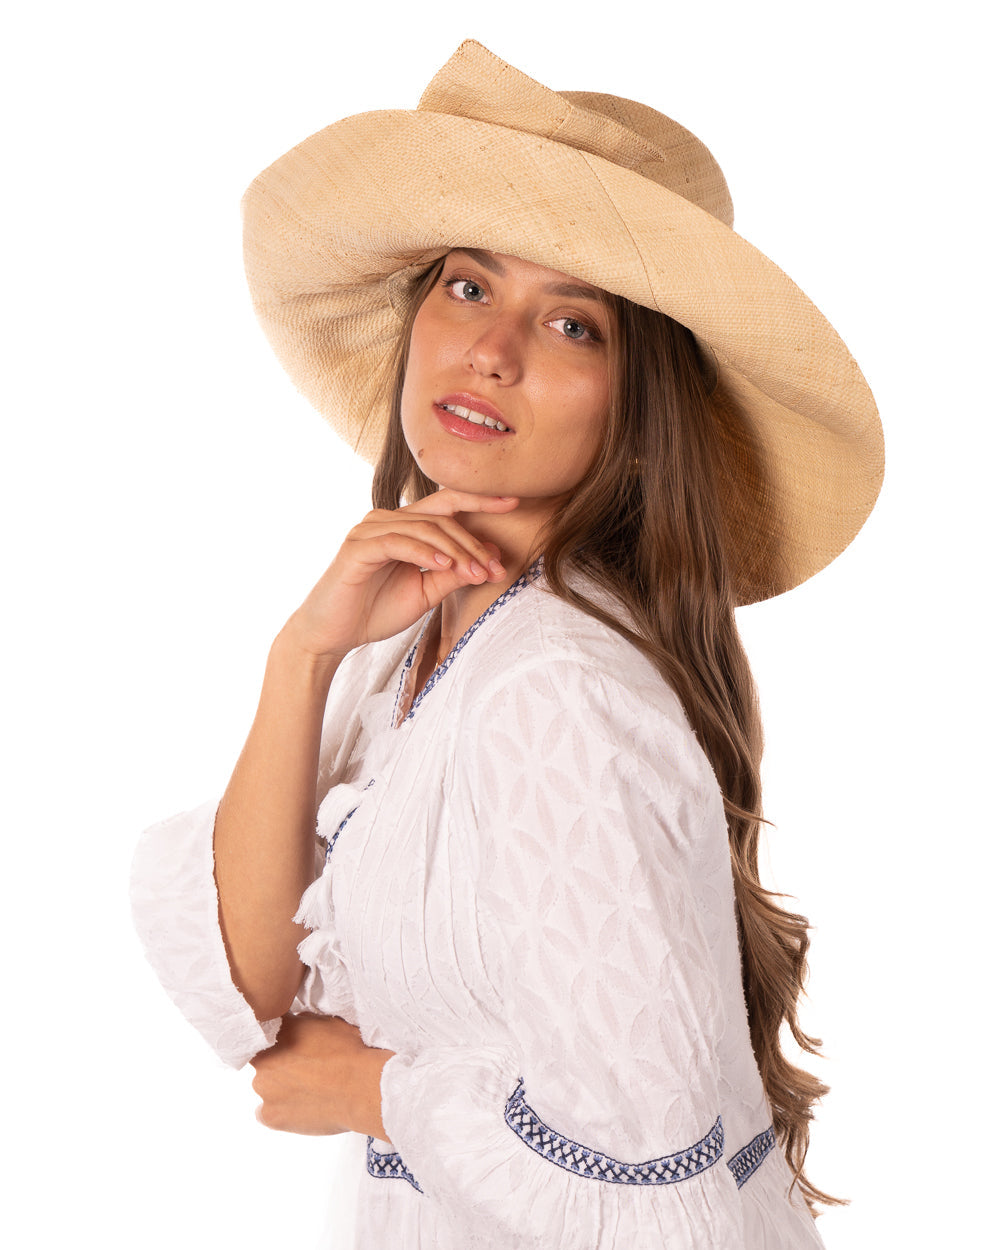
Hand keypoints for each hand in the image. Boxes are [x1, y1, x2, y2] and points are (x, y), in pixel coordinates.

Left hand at [250, 1014, 394, 1139]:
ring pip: (267, 1086)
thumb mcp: (328, 1022)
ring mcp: (264, 1088)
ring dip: (282, 1087)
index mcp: (278, 1030)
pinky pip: (266, 1112)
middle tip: (306, 1070)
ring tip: (310, 1091)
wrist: (362, 1088)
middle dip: (281, 1064)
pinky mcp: (269, 1115)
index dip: (283, 1039)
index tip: (295, 1046)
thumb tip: (295, 1024)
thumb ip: (303, 1022)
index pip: (269, 1030)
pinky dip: (280, 1110)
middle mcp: (264, 1058)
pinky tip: (301, 1107)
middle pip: (266, 1060)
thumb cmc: (351, 1053)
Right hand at [283, 490, 519, 661]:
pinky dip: (425, 552)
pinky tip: (445, 566)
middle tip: (496, 569)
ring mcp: (370, 530)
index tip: (515, 502)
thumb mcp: (426, 592)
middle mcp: (387, 519)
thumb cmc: (375, 611)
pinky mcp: (358, 547)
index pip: (447, 504)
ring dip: (456, 550)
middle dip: (474, 543)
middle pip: (442, 517)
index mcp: (404, 526)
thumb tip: (492, 556)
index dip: (480, 499)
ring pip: (425, 528)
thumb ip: (454, 573)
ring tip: (477, 572)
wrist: (333, 634)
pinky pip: (398, 542)